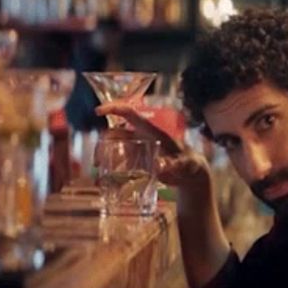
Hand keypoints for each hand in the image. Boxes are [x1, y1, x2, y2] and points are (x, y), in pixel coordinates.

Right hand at [94, 102, 209, 189]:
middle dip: (102, 143)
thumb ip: (176, 165)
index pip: (130, 114)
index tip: (98, 111)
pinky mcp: (136, 160)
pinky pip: (119, 160)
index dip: (114, 109)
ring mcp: (137, 148)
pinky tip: (104, 178)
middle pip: (115, 133)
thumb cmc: (190, 164)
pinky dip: (110, 166)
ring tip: (98, 169)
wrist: (190, 174)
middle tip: (97, 162)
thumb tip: (161, 167)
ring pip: (113, 145)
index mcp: (152, 131)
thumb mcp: (186, 164)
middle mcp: (141, 136)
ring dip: (103, 154)